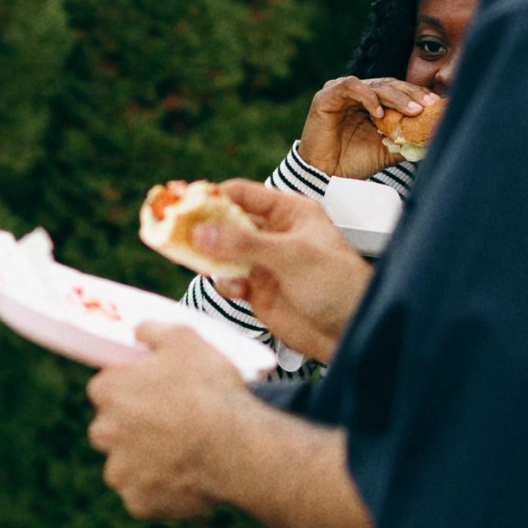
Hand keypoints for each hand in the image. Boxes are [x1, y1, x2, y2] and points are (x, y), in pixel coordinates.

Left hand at [86, 323, 246, 518]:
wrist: (238, 446)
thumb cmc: (211, 390)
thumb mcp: (185, 339)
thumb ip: (153, 330)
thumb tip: (137, 329)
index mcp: (107, 392)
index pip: (106, 389)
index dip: (132, 391)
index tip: (156, 395)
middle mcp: (103, 433)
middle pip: (109, 429)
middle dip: (131, 429)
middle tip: (169, 427)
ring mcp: (119, 471)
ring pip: (124, 466)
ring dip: (144, 463)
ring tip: (182, 456)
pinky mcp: (139, 503)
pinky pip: (144, 498)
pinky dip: (160, 492)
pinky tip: (186, 480)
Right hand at [198, 182, 372, 361]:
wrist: (352, 332)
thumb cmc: (339, 285)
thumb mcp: (292, 256)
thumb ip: (245, 243)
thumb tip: (201, 230)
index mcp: (288, 212)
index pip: (241, 194)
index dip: (212, 197)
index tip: (183, 204)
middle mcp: (272, 233)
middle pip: (225, 222)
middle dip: (203, 228)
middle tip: (176, 233)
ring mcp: (262, 262)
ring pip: (220, 252)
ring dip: (209, 258)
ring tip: (199, 263)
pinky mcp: (256, 289)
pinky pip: (227, 279)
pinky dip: (223, 283)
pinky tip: (236, 289)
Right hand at [298, 76, 434, 177]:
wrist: (327, 175)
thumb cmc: (354, 162)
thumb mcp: (390, 149)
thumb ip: (410, 140)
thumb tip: (438, 135)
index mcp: (371, 102)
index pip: (398, 91)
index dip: (418, 95)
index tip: (438, 105)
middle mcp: (357, 93)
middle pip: (389, 85)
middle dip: (412, 94)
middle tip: (429, 105)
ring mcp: (341, 92)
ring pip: (374, 85)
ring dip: (396, 96)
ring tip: (412, 110)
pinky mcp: (326, 96)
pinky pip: (351, 87)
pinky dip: (368, 97)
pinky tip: (380, 112)